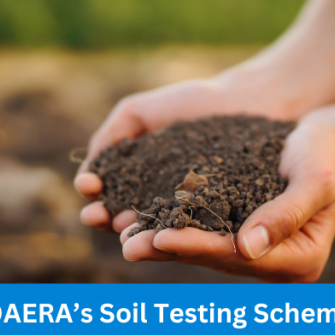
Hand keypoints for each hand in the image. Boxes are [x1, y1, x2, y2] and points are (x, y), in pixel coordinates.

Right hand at [74, 77, 284, 233]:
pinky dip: (173, 233)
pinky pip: (193, 229)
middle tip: (97, 215)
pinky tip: (160, 230)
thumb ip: (110, 135)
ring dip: (134, 232)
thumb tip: (88, 174)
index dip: (94, 195)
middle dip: (105, 218)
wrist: (247, 101)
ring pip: (154, 229)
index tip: (89, 187)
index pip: (107, 194)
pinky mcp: (217, 220)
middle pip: (124, 217)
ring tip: (123, 228)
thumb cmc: (194, 103)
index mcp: (138, 179)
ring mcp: (188, 213)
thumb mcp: (138, 112)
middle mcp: (159, 201)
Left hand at [119, 109, 334, 281]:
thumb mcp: (315, 179)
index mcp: (301, 261)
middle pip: (216, 259)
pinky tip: (139, 220)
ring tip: (124, 236)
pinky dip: (172, 226)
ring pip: (203, 250)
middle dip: (170, 250)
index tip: (160, 237)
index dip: (197, 247)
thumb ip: (286, 213)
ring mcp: (258, 252)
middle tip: (128, 245)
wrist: (328, 139)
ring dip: (163, 243)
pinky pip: (202, 233)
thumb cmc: (326, 154)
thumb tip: (248, 248)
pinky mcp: (241, 234)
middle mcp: (277, 264)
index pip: (239, 257)